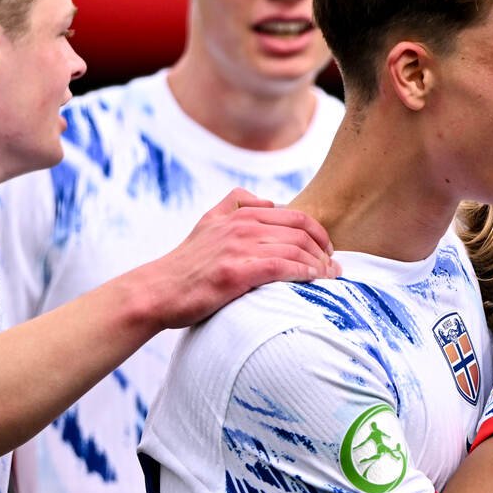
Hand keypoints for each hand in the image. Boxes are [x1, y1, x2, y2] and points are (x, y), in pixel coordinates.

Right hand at [132, 189, 337, 328]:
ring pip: (295, 249)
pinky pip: (283, 267)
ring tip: (331, 277)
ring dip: (320, 264)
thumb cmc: (186, 265)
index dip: (318, 232)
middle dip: (324, 249)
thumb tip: (269, 202)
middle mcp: (241, 224)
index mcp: (238, 212)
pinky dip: (305, 273)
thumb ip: (236, 204)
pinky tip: (315, 281)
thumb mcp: (208, 222)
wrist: (158, 291)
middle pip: (300, 230)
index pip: (294, 216)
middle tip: (335, 266)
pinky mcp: (237, 271)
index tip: (327, 250)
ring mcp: (238, 246)